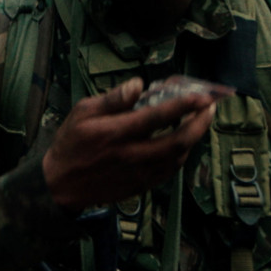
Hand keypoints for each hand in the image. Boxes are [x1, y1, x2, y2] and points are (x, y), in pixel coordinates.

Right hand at [41, 77, 218, 213]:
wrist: (61, 185)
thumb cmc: (71, 143)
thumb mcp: (83, 112)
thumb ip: (113, 99)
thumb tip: (138, 84)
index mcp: (116, 133)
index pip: (157, 117)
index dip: (183, 105)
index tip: (201, 95)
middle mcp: (131, 155)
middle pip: (177, 141)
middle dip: (199, 123)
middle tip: (209, 108)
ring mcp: (138, 173)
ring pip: (178, 158)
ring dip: (193, 139)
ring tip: (199, 121)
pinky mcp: (141, 185)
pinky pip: (170, 171)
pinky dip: (181, 155)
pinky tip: (182, 143)